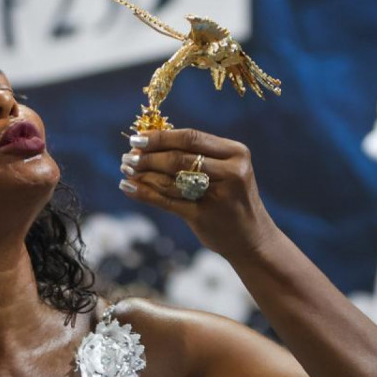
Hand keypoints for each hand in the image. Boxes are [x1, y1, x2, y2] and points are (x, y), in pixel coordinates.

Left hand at [118, 128, 278, 257]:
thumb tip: (149, 141)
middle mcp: (231, 172)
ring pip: (171, 179)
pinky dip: (144, 193)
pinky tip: (129, 187)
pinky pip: (167, 201)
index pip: (191, 137)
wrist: (251, 239)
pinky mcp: (205, 216)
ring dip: (143, 174)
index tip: (137, 138)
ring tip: (126, 170)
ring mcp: (219, 195)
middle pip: (179, 158)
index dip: (161, 137)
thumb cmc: (230, 198)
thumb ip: (195, 155)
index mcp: (236, 153)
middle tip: (127, 157)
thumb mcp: (224, 171)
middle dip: (148, 156)